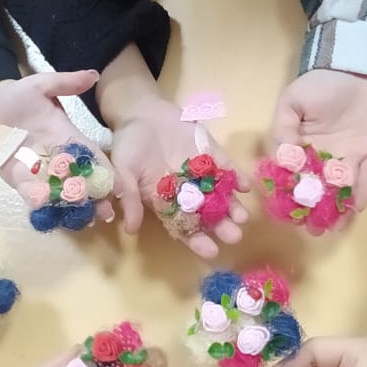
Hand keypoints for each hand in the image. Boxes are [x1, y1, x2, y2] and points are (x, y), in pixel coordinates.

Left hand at [0, 71, 118, 224]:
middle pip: (80, 180)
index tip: (119, 187)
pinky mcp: (19, 178)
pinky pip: (31, 192)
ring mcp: (39, 170)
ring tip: (84, 220)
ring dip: (72, 206)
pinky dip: (39, 202)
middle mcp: (58, 158)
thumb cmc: (20, 95)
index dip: (106, 172)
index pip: (93, 157)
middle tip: (106, 213)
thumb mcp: (42, 84)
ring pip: (59, 191)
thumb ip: (65, 83)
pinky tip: (48, 212)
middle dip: (94, 197)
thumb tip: (93, 75)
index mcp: (69, 137)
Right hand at [110, 96, 248, 258]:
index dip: (197, 240)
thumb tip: (130, 230)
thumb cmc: (129, 146)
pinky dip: (234, 176)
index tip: (212, 252)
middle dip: (222, 226)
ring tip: (242, 217)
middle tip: (235, 236)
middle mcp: (187, 191)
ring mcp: (201, 172)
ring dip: (232, 205)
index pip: (184, 227)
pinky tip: (243, 186)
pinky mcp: (211, 153)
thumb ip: (129, 197)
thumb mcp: (122, 171)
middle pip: (207, 214)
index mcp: (166, 201)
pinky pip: (225, 167)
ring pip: (220, 193)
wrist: (141, 113)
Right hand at [270, 69, 366, 215]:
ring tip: (332, 227)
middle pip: (320, 189)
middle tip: (312, 229)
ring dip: (339, 209)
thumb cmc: (320, 85)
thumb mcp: (292, 102)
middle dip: (315, 210)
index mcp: (305, 149)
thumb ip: (283, 130)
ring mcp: (352, 158)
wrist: (356, 68)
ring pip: (344, 189)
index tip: (287, 212)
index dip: (291, 195)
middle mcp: (328, 159)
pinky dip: (364, 191)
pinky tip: (356, 206)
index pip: (296, 177)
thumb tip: (283, 162)